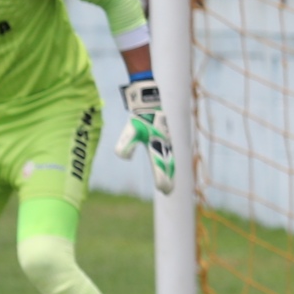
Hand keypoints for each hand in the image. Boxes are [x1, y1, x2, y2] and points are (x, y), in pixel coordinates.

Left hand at [115, 76, 175, 194]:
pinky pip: (169, 155)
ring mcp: (166, 141)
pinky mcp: (165, 138)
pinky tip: (168, 167)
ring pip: (170, 160)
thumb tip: (123, 157)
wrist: (150, 102)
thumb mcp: (132, 130)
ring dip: (169, 172)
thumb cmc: (141, 117)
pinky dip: (169, 164)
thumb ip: (126, 144)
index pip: (160, 166)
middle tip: (168, 191)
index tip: (162, 189)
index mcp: (158, 146)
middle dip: (168, 178)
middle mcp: (165, 145)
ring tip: (169, 183)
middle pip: (168, 166)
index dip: (161, 178)